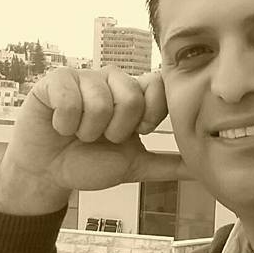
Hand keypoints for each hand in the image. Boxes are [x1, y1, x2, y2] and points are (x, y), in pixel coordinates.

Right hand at [0, 67, 190, 213]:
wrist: (48, 173)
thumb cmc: (89, 165)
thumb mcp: (137, 166)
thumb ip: (171, 164)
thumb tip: (205, 168)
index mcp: (134, 95)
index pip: (159, 85)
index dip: (151, 114)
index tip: (138, 133)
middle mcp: (111, 81)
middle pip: (132, 95)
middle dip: (117, 130)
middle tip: (102, 138)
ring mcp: (83, 78)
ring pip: (101, 99)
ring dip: (89, 130)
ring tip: (80, 134)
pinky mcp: (54, 81)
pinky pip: (70, 96)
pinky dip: (66, 122)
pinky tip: (61, 127)